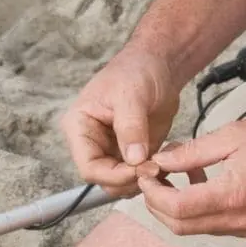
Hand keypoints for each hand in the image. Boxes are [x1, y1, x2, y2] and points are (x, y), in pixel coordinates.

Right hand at [60, 48, 181, 196]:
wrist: (158, 63)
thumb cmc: (137, 70)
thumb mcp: (132, 95)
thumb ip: (131, 127)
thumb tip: (133, 160)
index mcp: (79, 128)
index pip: (89, 167)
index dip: (113, 175)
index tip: (140, 169)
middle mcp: (91, 143)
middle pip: (104, 180)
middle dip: (129, 179)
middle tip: (156, 168)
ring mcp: (111, 151)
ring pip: (121, 183)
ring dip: (142, 179)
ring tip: (163, 161)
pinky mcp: (131, 154)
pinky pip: (138, 176)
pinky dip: (153, 174)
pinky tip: (166, 158)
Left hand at [136, 112, 245, 236]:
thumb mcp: (233, 135)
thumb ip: (192, 152)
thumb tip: (160, 161)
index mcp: (234, 196)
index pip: (176, 209)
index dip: (152, 193)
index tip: (145, 174)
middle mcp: (241, 221)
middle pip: (180, 226)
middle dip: (157, 205)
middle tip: (150, 178)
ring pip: (196, 228)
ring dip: (177, 207)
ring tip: (173, 174)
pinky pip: (215, 225)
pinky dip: (198, 208)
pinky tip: (199, 181)